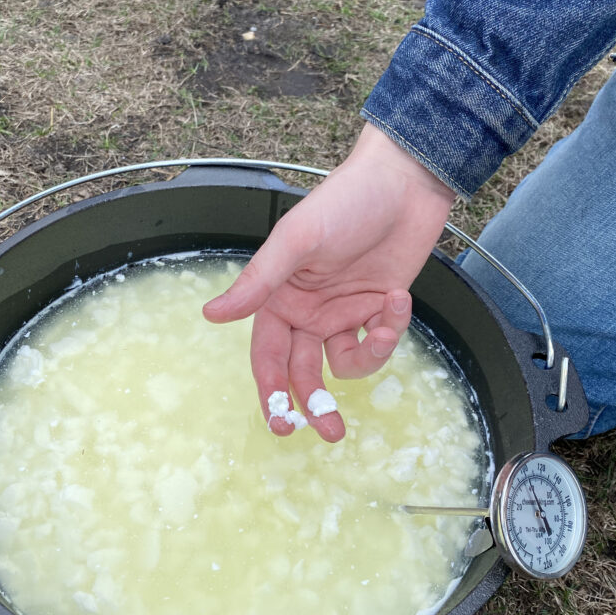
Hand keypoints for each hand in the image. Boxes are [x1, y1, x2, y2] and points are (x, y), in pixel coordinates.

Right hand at [203, 124, 455, 440]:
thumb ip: (258, 282)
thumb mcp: (296, 242)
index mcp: (279, 298)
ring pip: (345, 364)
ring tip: (382, 331)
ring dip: (366, 360)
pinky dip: (389, 329)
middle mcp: (307, 312)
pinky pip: (378, 341)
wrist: (405, 183)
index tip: (282, 424)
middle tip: (331, 431)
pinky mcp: (376, 309)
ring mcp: (343, 313)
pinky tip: (396, 298)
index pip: (267, 357)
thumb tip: (211, 316)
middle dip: (315, 403)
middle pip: (302, 372)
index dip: (272, 393)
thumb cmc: (344, 202)